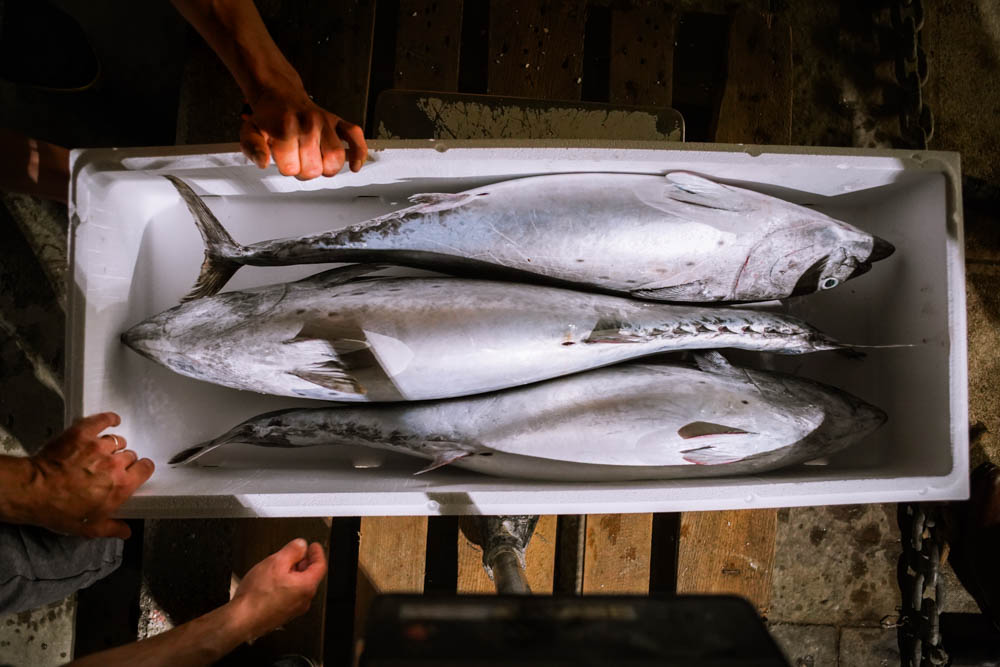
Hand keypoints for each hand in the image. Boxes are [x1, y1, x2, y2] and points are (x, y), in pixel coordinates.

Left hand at [22, 412, 153, 537]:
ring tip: (103, 451)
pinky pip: (103, 421)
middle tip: (110, 468)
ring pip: (116, 441)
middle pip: (130, 455)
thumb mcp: (88, 528)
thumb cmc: (58, 509)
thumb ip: (112, 528)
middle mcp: (114, 464)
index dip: (141, 469)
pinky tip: (112, 420)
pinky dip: (109, 419)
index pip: (145, 468)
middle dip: (123, 461)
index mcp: (121, 486)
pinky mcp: (83, 434)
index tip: (137, 471)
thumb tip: (125, 531)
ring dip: (113, 446)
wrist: (32, 491)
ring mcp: (99, 446)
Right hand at [229, 538, 327, 640]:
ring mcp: (293, 610)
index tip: (314, 546)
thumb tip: (300, 545)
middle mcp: (304, 600)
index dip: (317, 553)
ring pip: (299, 587)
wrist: (241, 620)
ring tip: (281, 566)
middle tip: (297, 553)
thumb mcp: (275, 562)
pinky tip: (273, 582)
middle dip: (304, 563)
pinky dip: (286, 586)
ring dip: (294, 574)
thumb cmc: (257, 595)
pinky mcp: (283, 615)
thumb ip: (292, 551)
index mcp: (306, 586)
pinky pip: (290, 596)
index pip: (320, 565)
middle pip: (310, 576)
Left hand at [240, 80, 367, 179]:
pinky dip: (359, 152)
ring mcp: (326, 123)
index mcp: (286, 128)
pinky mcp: (338, 122)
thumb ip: (252, 148)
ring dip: (325, 168)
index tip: (282, 159)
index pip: (292, 168)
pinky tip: (355, 165)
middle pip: (314, 169)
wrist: (279, 94)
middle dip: (303, 170)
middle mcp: (309, 124)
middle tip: (296, 160)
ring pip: (335, 159)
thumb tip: (263, 162)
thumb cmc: (268, 117)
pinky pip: (355, 136)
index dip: (286, 168)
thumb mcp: (250, 131)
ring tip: (315, 161)